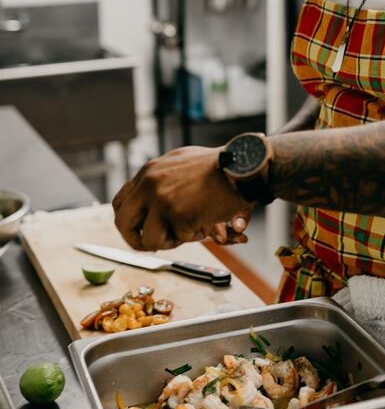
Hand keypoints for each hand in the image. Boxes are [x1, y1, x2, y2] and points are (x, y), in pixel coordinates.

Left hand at [112, 146, 250, 250]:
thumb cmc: (217, 166)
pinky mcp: (177, 214)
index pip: (120, 202)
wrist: (240, 166)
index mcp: (148, 172)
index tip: (139, 230)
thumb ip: (161, 181)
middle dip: (135, 240)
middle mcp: (149, 185)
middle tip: (151, 245)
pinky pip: (178, 239)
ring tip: (189, 228)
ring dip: (169, 241)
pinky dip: (193, 235)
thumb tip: (150, 205)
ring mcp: (161, 200)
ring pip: (148, 240)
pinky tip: (206, 219)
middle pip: (122, 223)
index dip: (128, 221)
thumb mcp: (180, 163)